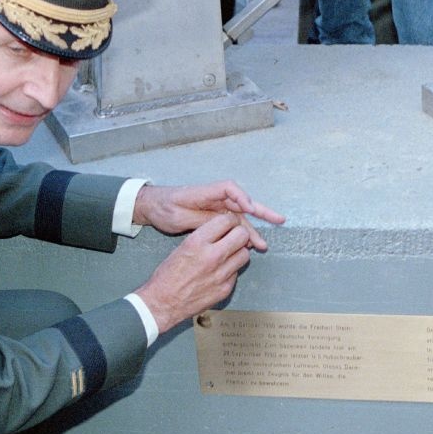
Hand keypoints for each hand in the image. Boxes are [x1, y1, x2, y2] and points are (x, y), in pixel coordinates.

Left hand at [134, 181, 284, 250]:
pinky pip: (232, 224)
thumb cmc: (164, 208)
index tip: (248, 208)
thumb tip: (223, 224)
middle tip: (279, 220)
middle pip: (243, 202)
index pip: (229, 188)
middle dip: (261, 212)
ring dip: (251, 230)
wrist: (153, 206)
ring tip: (263, 245)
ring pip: (240, 217)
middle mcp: (215, 198)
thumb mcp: (179, 215)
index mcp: (205, 192)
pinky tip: (248, 245)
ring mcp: (216, 207)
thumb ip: (202, 218)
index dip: (241, 197)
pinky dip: (241, 234)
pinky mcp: (215, 216)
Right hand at [135, 213, 253, 332]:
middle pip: (242, 236)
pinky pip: (237, 273)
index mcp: (197, 242)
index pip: (227, 221)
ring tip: (228, 255)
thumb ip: (204, 237)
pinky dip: (231, 270)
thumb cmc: (167, 276)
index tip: (230, 224)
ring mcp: (221, 274)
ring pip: (244, 254)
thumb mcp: (182, 247)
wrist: (163, 303)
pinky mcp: (225, 289)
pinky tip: (220, 272)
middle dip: (239, 234)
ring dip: (238, 252)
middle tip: (234, 237)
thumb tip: (222, 229)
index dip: (230, 221)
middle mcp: (212, 256)